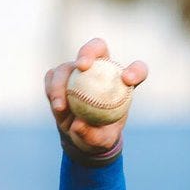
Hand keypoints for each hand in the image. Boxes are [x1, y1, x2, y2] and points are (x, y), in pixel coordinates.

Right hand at [44, 38, 147, 154]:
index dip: (136, 70)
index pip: (137, 70)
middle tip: (82, 66)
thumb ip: (93, 135)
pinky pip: (52, 77)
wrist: (79, 135)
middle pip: (98, 48)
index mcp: (123, 83)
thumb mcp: (99, 141)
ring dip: (62, 81)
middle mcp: (101, 70)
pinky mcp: (59, 77)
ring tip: (61, 104)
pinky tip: (57, 105)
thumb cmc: (98, 136)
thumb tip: (79, 124)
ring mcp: (78, 71)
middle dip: (90, 51)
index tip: (128, 80)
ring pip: (69, 65)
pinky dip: (52, 89)